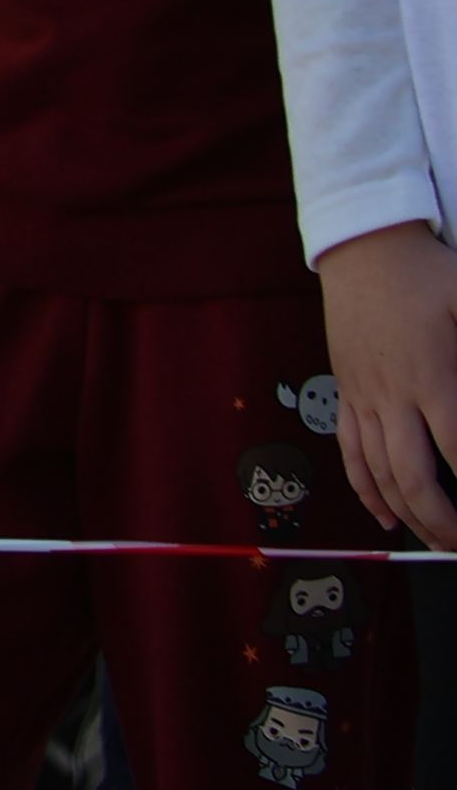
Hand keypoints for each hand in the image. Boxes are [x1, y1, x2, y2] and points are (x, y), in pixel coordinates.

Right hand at [314, 222, 456, 549]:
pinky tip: (384, 515)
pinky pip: (350, 450)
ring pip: (379, 471)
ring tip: (435, 542)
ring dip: (408, 514)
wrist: (364, 248)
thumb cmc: (426, 273)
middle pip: (413, 476)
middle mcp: (394, 395)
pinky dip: (365, 488)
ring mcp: (364, 396)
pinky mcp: (348, 391)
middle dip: (442, 520)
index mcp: (432, 376)